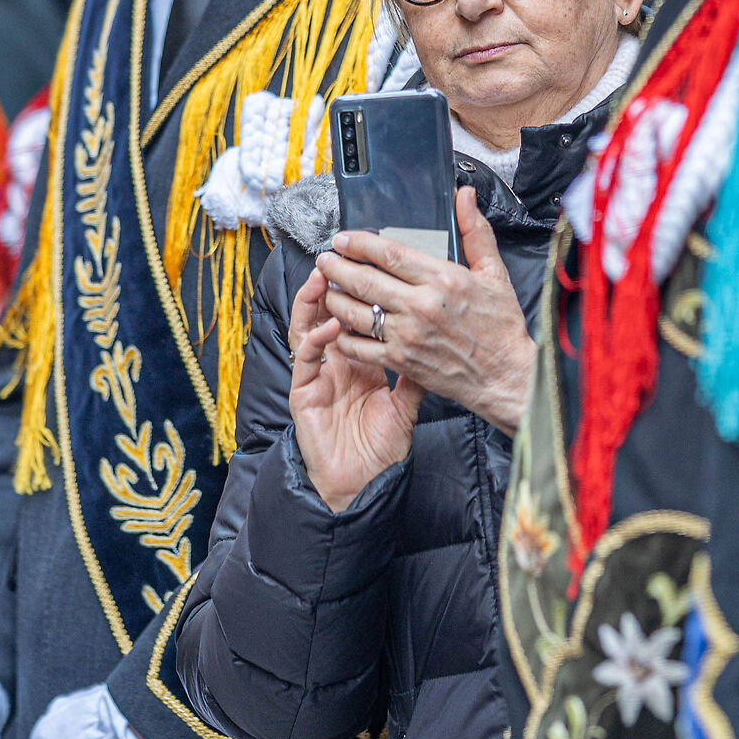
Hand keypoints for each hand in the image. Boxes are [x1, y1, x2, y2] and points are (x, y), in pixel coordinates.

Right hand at [288, 266, 423, 512]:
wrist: (362, 484)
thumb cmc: (381, 447)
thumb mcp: (405, 404)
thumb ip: (415, 373)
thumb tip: (435, 342)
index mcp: (358, 360)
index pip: (356, 315)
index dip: (359, 290)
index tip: (371, 263)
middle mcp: (335, 362)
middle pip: (328, 312)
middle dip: (334, 282)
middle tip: (343, 254)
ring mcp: (317, 375)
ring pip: (307, 327)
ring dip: (314, 301)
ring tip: (326, 276)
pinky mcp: (303, 392)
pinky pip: (306, 359)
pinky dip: (316, 339)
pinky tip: (329, 326)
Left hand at [318, 188, 535, 435]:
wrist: (506, 375)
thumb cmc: (500, 326)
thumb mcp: (494, 272)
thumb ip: (475, 231)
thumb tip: (465, 196)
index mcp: (443, 279)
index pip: (390, 254)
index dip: (360, 244)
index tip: (343, 239)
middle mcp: (421, 306)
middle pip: (365, 280)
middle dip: (337, 267)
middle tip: (325, 259)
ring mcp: (408, 335)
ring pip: (356, 313)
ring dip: (335, 298)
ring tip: (328, 288)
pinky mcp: (402, 362)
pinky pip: (361, 347)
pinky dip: (344, 336)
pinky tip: (340, 326)